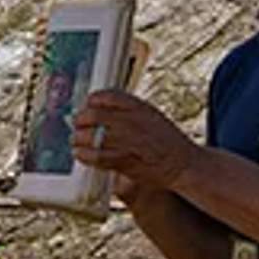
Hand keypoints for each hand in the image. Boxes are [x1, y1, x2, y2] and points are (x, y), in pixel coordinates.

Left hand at [71, 89, 199, 193]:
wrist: (182, 163)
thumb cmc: (168, 142)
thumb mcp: (151, 116)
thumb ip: (130, 111)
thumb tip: (105, 109)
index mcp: (137, 107)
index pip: (106, 95)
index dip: (92, 101)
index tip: (88, 106)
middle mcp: (129, 120)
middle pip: (92, 114)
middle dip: (80, 120)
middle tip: (77, 126)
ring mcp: (125, 140)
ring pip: (90, 135)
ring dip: (78, 138)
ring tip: (76, 142)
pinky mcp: (122, 159)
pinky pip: (95, 155)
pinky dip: (83, 155)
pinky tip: (80, 155)